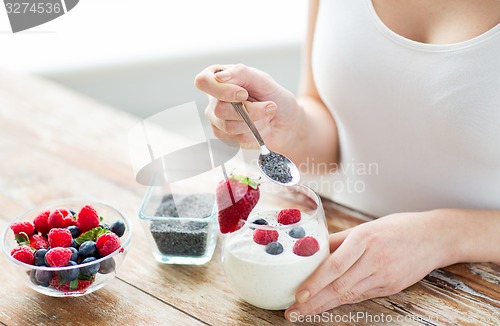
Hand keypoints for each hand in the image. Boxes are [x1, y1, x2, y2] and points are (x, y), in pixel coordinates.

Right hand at [194, 64, 302, 151]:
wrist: (288, 122)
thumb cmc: (276, 98)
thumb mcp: (263, 79)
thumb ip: (241, 73)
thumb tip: (220, 76)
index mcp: (220, 78)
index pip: (203, 82)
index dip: (223, 91)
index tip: (244, 94)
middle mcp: (215, 99)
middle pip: (219, 109)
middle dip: (250, 111)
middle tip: (269, 106)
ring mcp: (218, 119)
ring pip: (229, 127)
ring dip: (256, 122)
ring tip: (267, 116)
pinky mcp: (226, 137)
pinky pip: (237, 139)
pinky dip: (255, 133)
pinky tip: (261, 127)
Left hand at [285, 212, 452, 317]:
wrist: (434, 237)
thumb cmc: (397, 228)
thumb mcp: (366, 226)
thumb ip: (339, 240)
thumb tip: (312, 250)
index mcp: (365, 239)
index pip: (335, 265)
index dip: (316, 282)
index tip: (298, 294)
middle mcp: (374, 259)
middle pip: (339, 286)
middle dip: (314, 302)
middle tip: (293, 312)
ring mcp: (385, 276)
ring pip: (349, 296)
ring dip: (324, 306)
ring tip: (304, 313)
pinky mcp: (391, 287)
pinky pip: (361, 296)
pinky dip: (342, 302)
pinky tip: (327, 306)